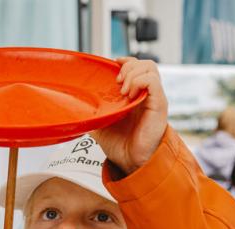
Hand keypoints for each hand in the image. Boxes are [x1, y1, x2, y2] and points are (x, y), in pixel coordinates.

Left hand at [91, 57, 167, 174]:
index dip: (125, 62)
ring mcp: (154, 99)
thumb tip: (75, 107)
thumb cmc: (121, 146)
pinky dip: (138, 82)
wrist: (130, 162)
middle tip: (116, 82)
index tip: (113, 65)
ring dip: (132, 73)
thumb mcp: (100, 124)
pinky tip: (128, 95)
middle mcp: (146, 95)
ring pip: (150, 68)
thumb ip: (93, 112)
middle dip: (128, 66)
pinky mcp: (159, 105)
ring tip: (122, 89)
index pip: (137, 66)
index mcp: (135, 96)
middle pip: (145, 63)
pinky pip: (152, 82)